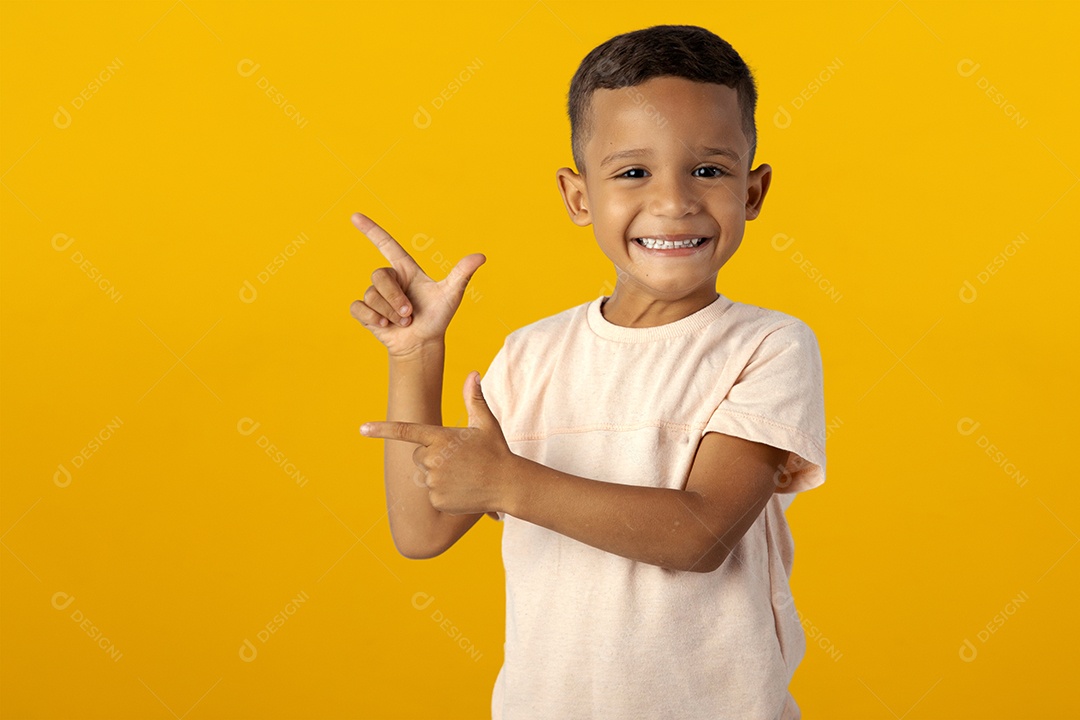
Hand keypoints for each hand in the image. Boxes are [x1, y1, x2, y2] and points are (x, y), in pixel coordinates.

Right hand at [349, 212, 484, 357]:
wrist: (422, 343)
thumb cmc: (437, 318)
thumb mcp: (451, 295)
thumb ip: (462, 274)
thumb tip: (481, 256)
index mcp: (406, 270)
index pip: (386, 245)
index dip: (371, 230)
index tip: (355, 216)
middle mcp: (390, 279)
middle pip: (379, 276)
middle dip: (394, 298)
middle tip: (410, 313)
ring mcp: (376, 295)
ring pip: (371, 295)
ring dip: (389, 313)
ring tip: (403, 321)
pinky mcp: (365, 312)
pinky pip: (359, 308)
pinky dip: (372, 318)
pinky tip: (385, 326)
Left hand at [359, 371, 514, 515]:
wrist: (509, 485)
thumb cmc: (497, 451)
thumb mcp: (486, 423)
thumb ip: (474, 398)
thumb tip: (473, 373)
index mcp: (441, 437)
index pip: (406, 431)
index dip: (382, 429)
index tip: (362, 428)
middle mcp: (433, 459)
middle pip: (419, 455)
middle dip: (433, 456)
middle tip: (460, 459)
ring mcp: (434, 481)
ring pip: (426, 475)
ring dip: (441, 475)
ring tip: (465, 475)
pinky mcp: (436, 499)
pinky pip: (432, 494)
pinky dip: (445, 493)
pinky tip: (463, 491)